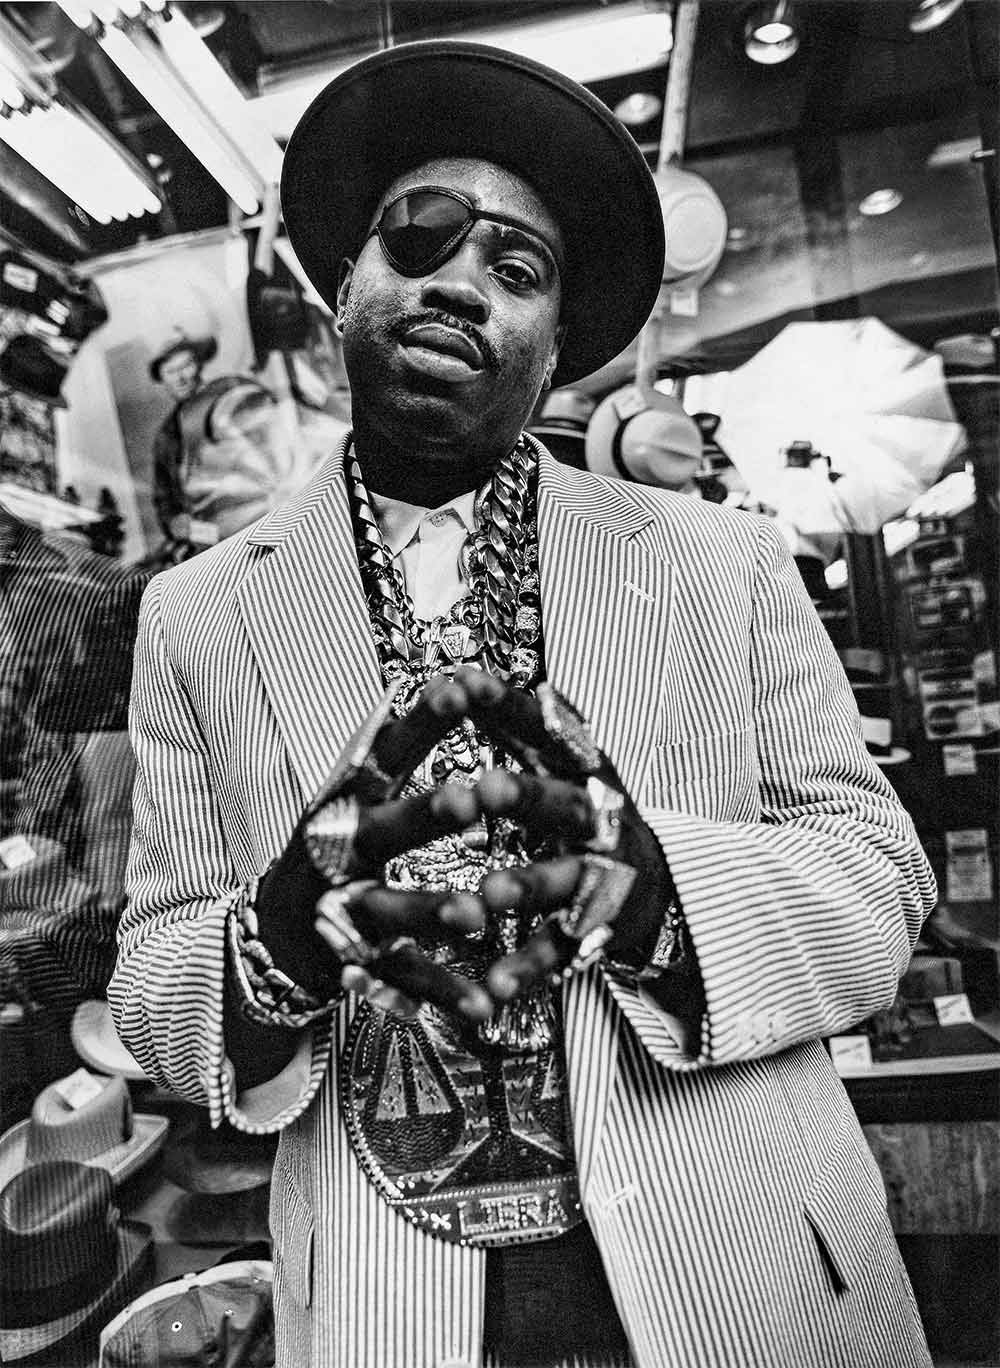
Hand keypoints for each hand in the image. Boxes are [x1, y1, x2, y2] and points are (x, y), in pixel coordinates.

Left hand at [308, 668, 672, 1020]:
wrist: (658, 887)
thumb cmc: (587, 814)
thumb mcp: (565, 764)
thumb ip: (520, 727)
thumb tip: (464, 670)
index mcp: (581, 770)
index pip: (544, 728)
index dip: (506, 705)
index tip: (462, 680)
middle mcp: (596, 818)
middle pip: (561, 804)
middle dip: (525, 796)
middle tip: (483, 786)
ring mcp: (597, 875)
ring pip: (561, 880)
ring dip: (527, 884)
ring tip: (492, 892)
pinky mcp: (594, 930)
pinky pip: (558, 952)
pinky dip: (526, 970)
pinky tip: (493, 989)